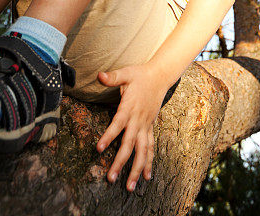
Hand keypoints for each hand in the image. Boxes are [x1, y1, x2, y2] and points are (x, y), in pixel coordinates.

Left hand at [96, 64, 169, 190]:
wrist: (160, 76)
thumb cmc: (140, 75)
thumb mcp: (126, 73)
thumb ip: (113, 76)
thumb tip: (99, 75)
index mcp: (130, 107)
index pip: (117, 124)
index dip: (109, 136)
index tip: (99, 149)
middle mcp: (138, 120)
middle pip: (129, 144)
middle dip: (120, 162)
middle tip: (111, 178)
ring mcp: (146, 125)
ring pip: (142, 151)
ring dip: (136, 169)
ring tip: (131, 187)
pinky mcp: (150, 127)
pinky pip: (150, 147)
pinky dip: (148, 162)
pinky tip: (146, 176)